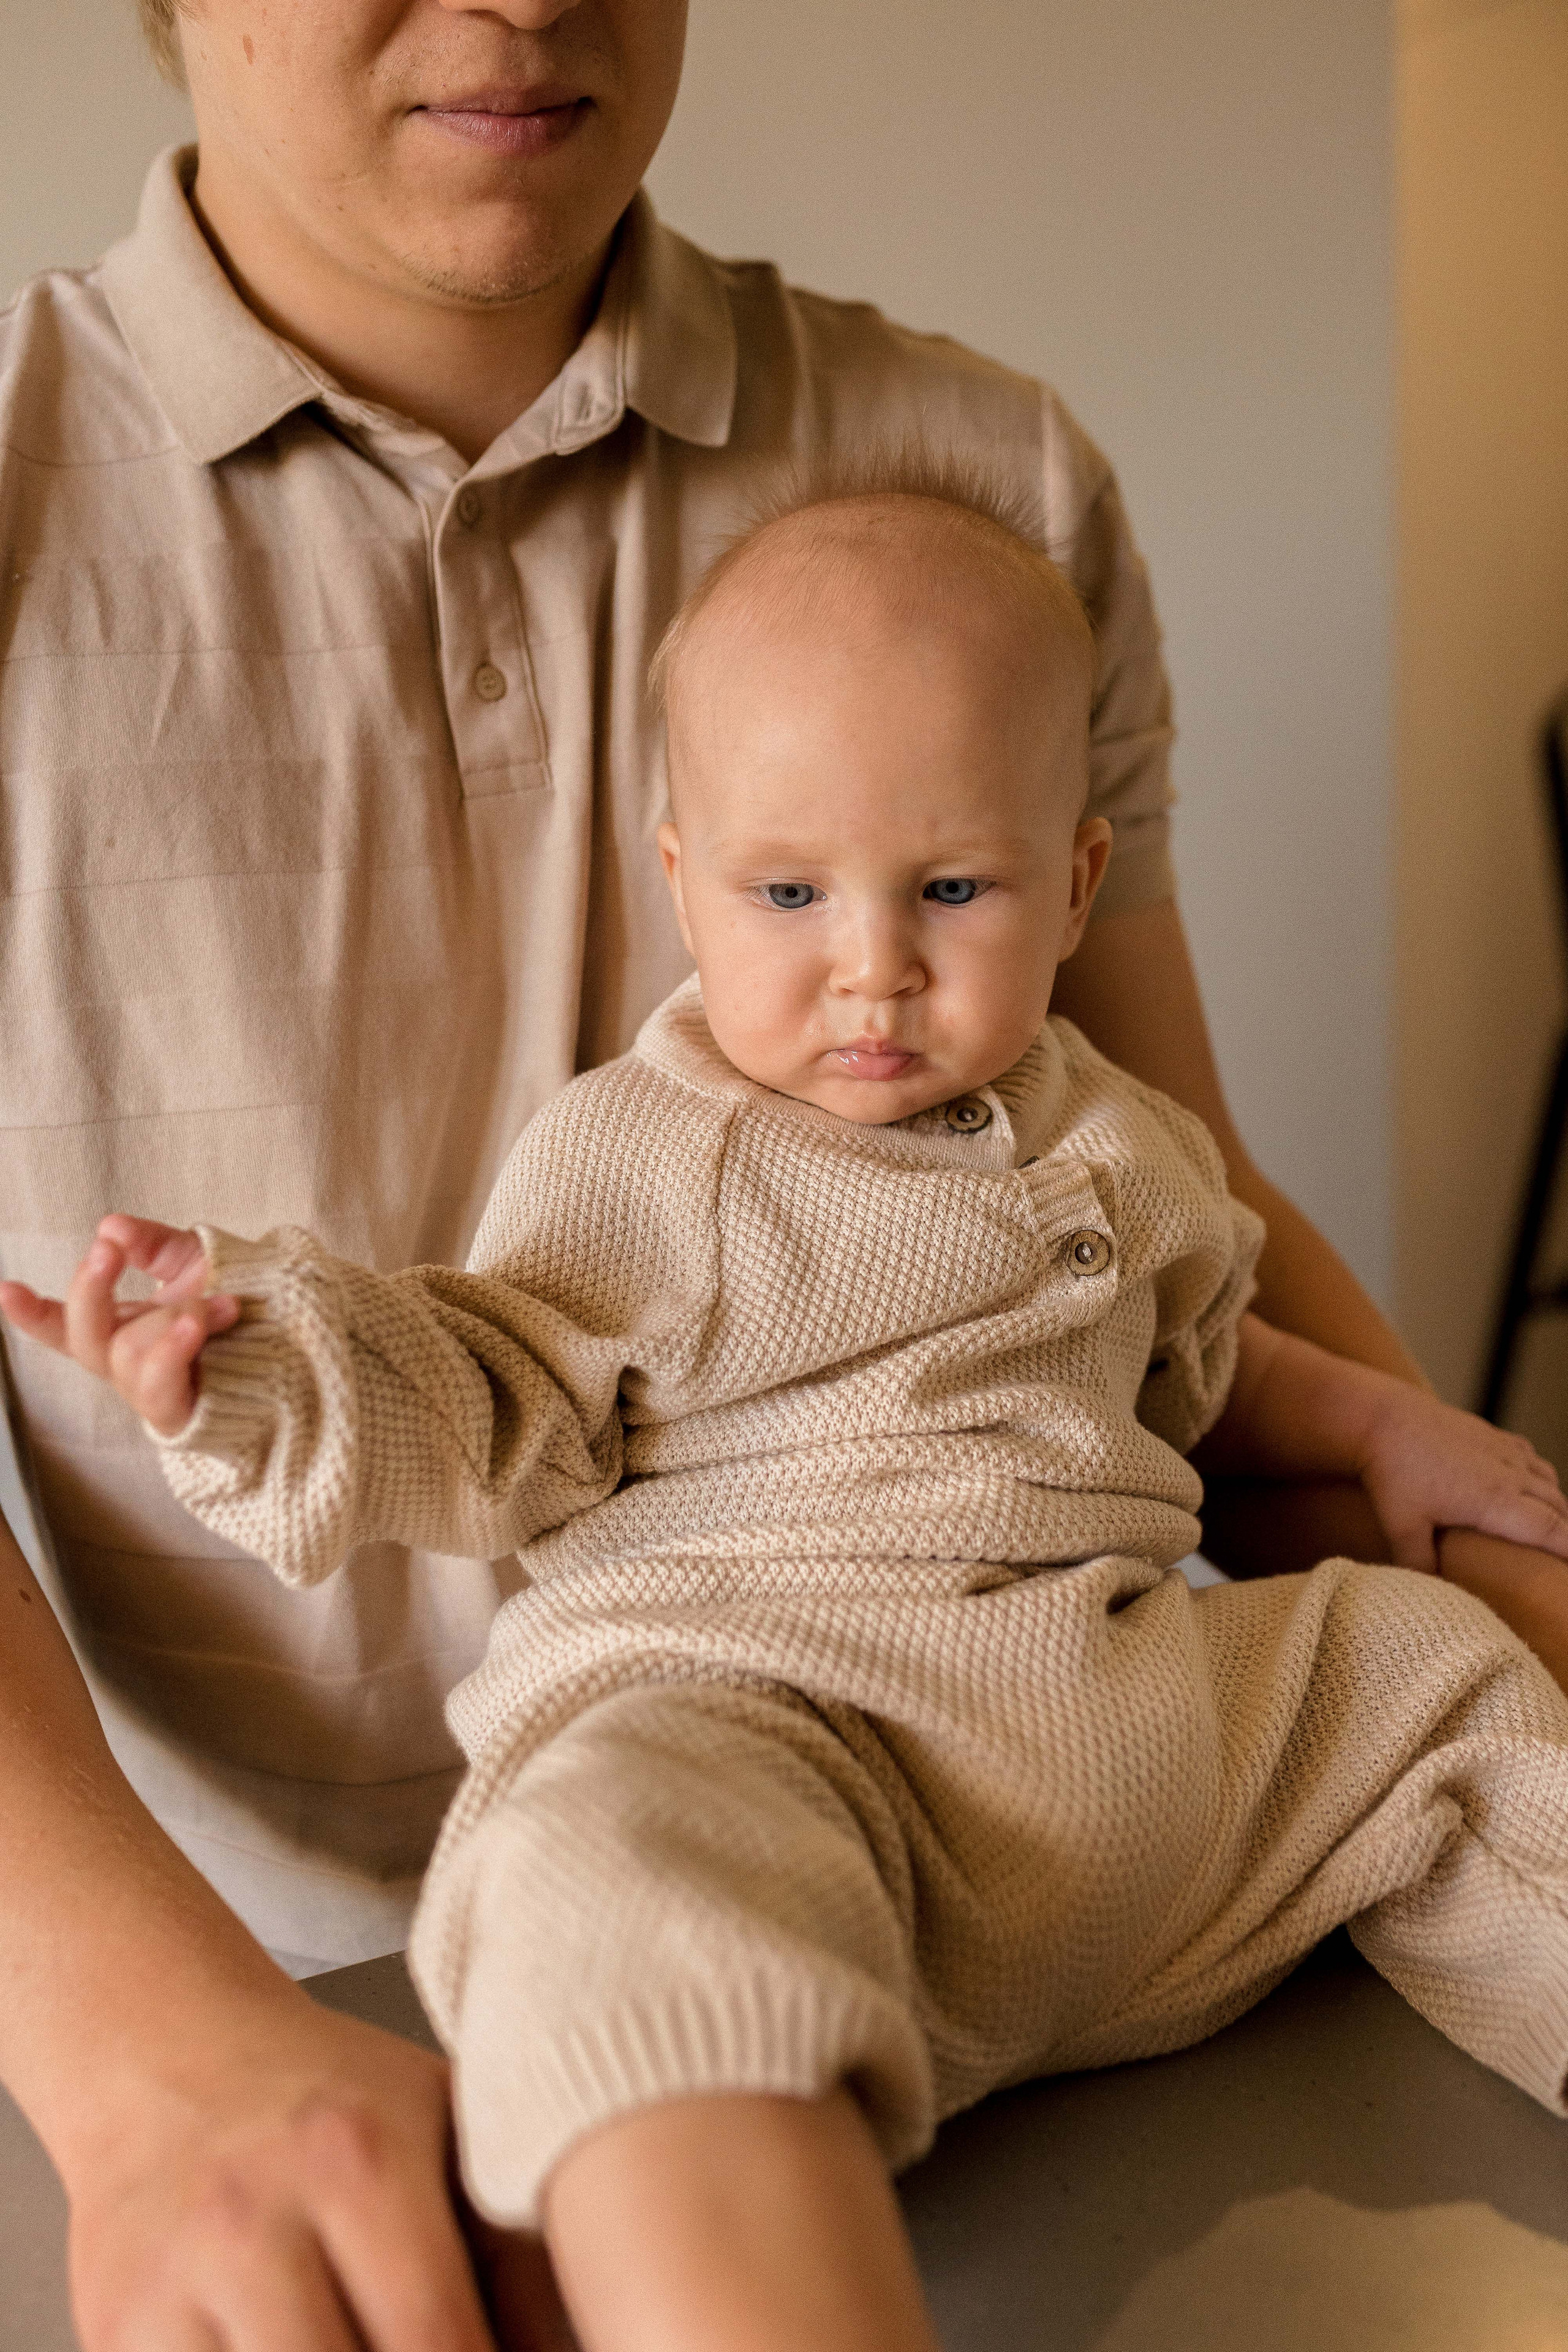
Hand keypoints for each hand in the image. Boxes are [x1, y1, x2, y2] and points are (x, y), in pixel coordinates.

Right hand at [0, 1214, 238, 1437]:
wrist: (286, 1341)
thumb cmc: (228, 1299)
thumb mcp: (190, 1257)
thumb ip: (150, 1242)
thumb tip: (111, 1226)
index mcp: (116, 1324)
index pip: (62, 1322)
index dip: (30, 1312)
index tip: (6, 1289)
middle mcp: (121, 1359)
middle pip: (80, 1333)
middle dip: (90, 1287)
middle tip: (109, 1250)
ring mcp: (145, 1388)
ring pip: (127, 1349)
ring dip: (173, 1316)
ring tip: (223, 1302)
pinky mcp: (174, 1411)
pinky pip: (156, 1382)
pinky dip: (175, 1347)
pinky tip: (201, 1322)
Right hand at [61, 1984, 569, 2351]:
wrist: (167, 2057)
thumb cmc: (330, 2100)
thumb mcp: (447, 2127)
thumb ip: (518, 2242)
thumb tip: (591, 2340)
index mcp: (358, 2161)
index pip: (435, 2338)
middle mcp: (252, 2219)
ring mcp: (168, 2283)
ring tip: (362, 2339)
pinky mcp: (112, 2332)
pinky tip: (304, 2347)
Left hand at [1358, 1384, 1567, 1573]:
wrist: (1381, 1417)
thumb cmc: (1392, 1473)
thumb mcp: (1402, 1527)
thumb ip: (1420, 1564)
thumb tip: (1432, 1596)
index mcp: (1495, 1501)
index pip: (1551, 1530)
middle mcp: (1509, 1474)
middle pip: (1557, 1507)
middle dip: (1566, 1531)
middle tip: (1561, 1553)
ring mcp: (1503, 1450)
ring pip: (1548, 1479)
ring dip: (1556, 1504)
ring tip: (1552, 1526)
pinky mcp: (1492, 1434)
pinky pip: (1531, 1456)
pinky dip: (1539, 1474)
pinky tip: (1530, 1485)